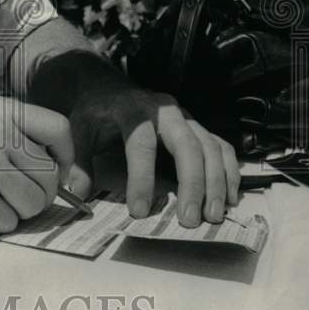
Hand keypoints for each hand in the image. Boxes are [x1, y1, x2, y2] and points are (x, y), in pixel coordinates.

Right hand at [0, 96, 73, 233]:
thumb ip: (18, 144)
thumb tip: (76, 179)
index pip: (59, 129)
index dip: (64, 158)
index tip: (53, 175)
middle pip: (50, 176)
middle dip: (33, 195)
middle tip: (1, 194)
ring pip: (36, 203)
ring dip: (13, 212)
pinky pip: (10, 222)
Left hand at [67, 84, 240, 227]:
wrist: (110, 89)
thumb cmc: (97, 112)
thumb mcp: (79, 129)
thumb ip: (79, 160)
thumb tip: (79, 193)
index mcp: (133, 109)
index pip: (141, 145)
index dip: (141, 179)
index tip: (139, 211)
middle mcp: (165, 110)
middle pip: (187, 145)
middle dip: (192, 184)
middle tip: (190, 220)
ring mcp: (186, 117)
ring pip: (210, 147)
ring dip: (216, 183)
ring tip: (213, 216)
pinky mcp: (198, 126)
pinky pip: (221, 147)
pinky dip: (229, 172)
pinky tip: (228, 198)